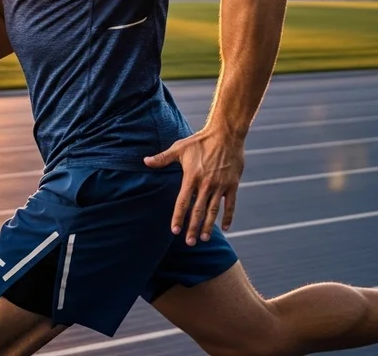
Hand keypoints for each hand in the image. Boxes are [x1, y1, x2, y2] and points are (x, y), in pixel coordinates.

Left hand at [144, 128, 245, 245]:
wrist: (226, 134)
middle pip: (198, 211)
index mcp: (192, 177)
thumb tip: (145, 161)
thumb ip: (162, 158)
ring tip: (204, 238)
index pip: (183, 202)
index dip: (178, 217)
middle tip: (190, 242)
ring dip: (208, 225)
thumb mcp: (179, 148)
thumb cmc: (200, 141)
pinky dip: (228, 216)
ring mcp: (220, 186)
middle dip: (193, 228)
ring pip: (213, 211)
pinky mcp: (232, 185)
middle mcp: (206, 184)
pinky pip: (230, 204)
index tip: (174, 230)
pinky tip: (225, 227)